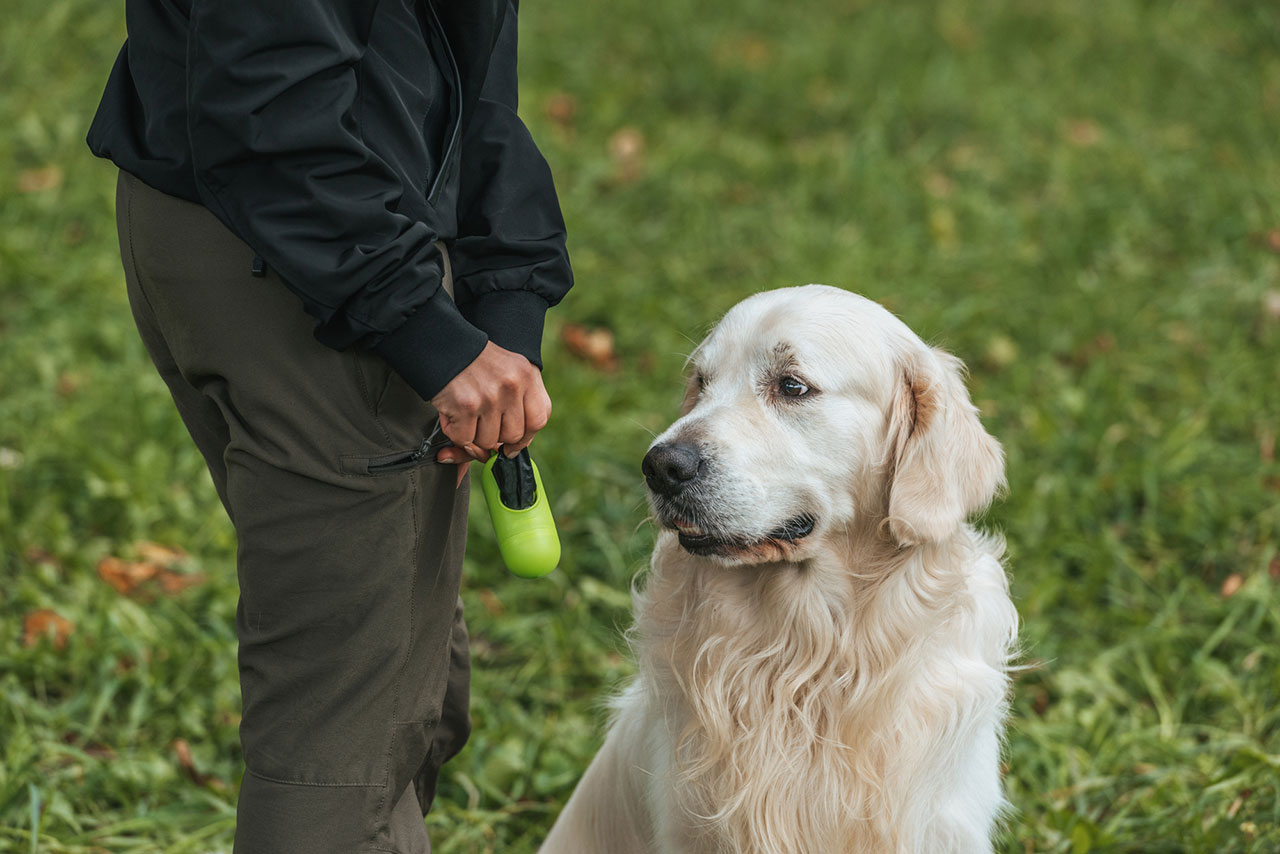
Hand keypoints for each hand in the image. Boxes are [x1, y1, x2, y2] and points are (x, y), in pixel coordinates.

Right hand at [431, 342, 550, 486]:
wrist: (440, 342)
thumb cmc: (472, 362)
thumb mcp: (505, 371)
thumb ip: (516, 403)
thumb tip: (509, 451)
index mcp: (527, 375)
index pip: (539, 419)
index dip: (525, 438)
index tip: (511, 447)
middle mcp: (513, 385)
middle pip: (513, 436)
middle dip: (495, 438)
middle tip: (480, 425)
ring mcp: (491, 396)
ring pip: (488, 441)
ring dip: (472, 434)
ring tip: (465, 412)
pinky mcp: (467, 406)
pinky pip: (464, 439)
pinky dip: (454, 432)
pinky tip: (451, 413)